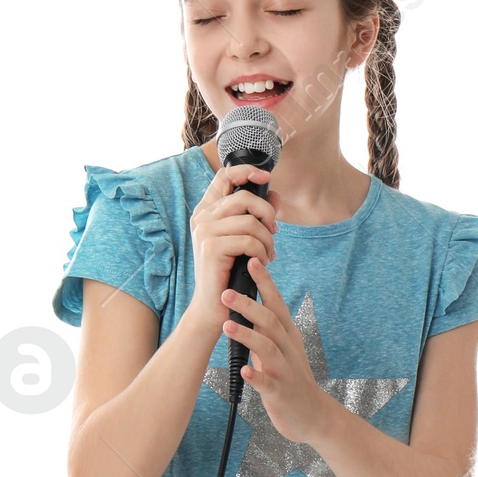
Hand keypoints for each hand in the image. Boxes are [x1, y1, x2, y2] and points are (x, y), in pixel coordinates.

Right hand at [189, 162, 278, 335]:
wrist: (214, 305)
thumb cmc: (230, 272)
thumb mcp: (244, 239)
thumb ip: (257, 216)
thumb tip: (275, 195)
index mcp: (207, 211)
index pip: (224, 176)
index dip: (246, 171)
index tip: (266, 176)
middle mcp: (202, 217)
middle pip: (244, 197)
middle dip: (267, 214)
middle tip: (274, 233)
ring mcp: (204, 231)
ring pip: (250, 221)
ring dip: (267, 239)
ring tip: (269, 254)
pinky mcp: (212, 247)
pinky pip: (248, 240)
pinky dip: (261, 252)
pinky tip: (262, 263)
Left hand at [221, 256, 328, 444]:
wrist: (312, 414)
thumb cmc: (291, 377)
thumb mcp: (280, 347)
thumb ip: (266, 327)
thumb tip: (248, 301)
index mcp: (287, 335)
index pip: (276, 303)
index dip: (264, 282)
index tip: (251, 261)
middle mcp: (288, 348)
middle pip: (270, 321)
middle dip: (248, 305)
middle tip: (225, 292)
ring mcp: (285, 371)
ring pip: (268, 348)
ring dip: (248, 335)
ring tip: (227, 325)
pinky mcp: (280, 393)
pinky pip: (267, 384)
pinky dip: (256, 377)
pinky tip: (245, 371)